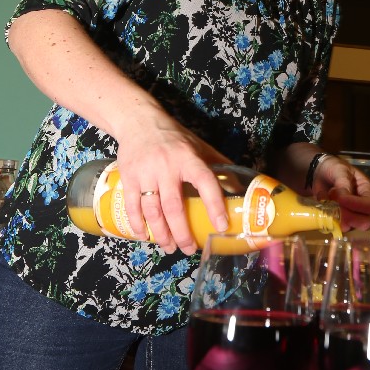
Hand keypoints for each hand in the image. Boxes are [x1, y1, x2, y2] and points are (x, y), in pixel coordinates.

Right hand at [112, 106, 229, 255]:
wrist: (138, 121)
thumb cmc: (174, 137)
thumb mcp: (199, 146)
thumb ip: (218, 165)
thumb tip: (242, 186)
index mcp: (188, 158)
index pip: (205, 182)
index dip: (214, 205)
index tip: (220, 226)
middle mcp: (167, 166)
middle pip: (174, 206)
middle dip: (183, 232)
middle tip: (190, 249)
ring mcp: (145, 173)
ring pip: (153, 211)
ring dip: (162, 234)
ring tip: (171, 248)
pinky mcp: (128, 177)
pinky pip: (132, 206)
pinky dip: (138, 225)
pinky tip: (145, 237)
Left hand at [313, 156, 369, 232]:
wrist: (319, 173)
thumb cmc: (333, 169)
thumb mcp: (340, 170)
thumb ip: (343, 183)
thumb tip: (344, 199)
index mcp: (368, 191)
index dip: (357, 205)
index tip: (341, 200)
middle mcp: (363, 206)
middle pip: (365, 222)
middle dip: (349, 217)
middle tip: (334, 207)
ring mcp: (352, 215)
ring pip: (349, 226)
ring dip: (336, 217)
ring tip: (327, 200)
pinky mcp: (339, 220)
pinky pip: (336, 227)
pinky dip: (328, 218)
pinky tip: (322, 205)